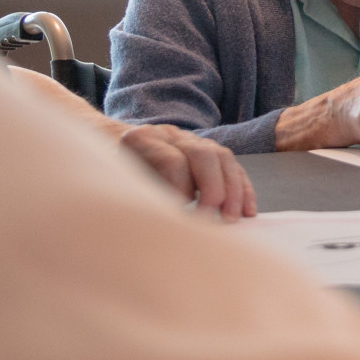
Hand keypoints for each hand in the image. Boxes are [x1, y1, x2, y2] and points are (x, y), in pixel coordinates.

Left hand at [121, 125, 257, 220]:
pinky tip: (247, 211)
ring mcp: (194, 140)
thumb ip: (138, 196)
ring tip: (231, 219)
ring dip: (233, 191)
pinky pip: (234, 167)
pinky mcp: (211, 151)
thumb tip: (165, 224)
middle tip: (211, 219)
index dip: (180, 191)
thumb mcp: (116, 183)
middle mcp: (171, 134)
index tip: (180, 218)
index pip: (172, 161)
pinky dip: (243, 190)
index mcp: (141, 139)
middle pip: (204, 155)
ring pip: (224, 158)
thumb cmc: (114, 178)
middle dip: (212, 190)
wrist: (112, 152)